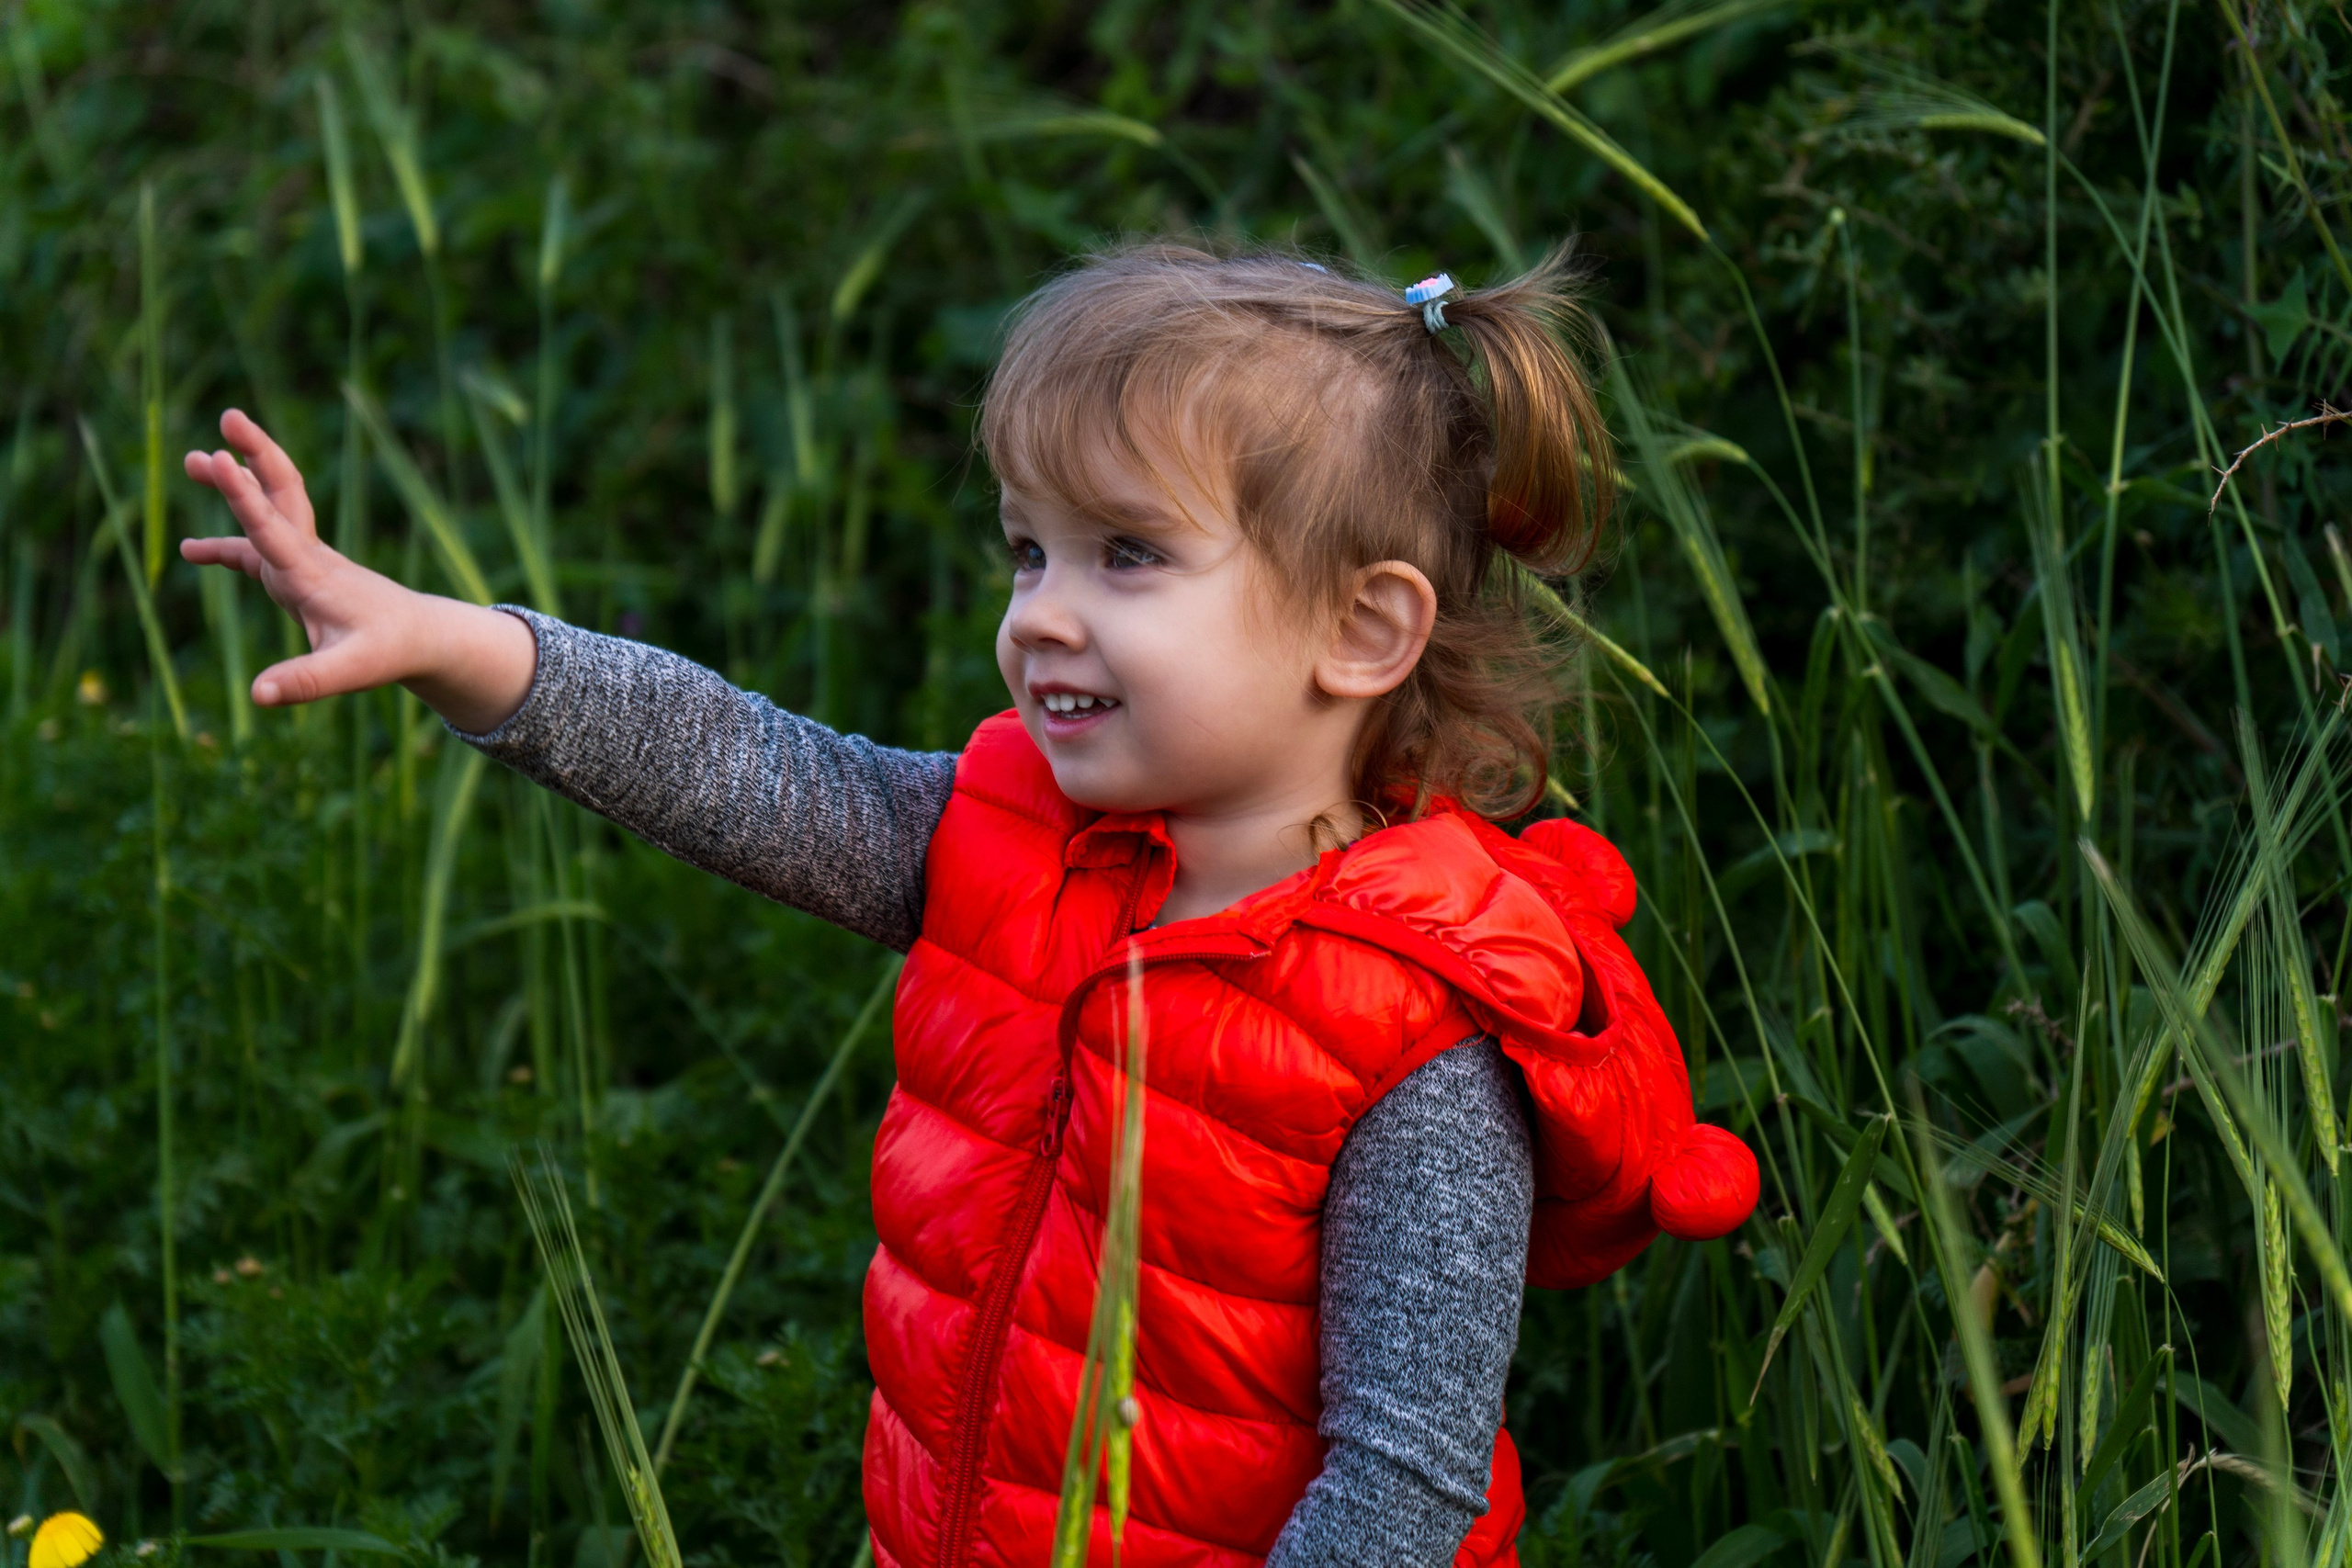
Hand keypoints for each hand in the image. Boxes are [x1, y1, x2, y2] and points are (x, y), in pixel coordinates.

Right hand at [183, 409, 535, 731]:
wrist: (425, 638)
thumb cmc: (391, 652)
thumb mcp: (350, 672)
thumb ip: (305, 681)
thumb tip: (257, 695)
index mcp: (314, 573)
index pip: (272, 526)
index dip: (242, 495)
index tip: (216, 456)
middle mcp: (309, 557)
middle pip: (281, 491)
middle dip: (255, 453)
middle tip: (228, 415)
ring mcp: (305, 561)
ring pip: (271, 509)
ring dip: (237, 484)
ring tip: (193, 459)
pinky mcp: (301, 574)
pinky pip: (257, 550)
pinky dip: (226, 545)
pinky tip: (190, 550)